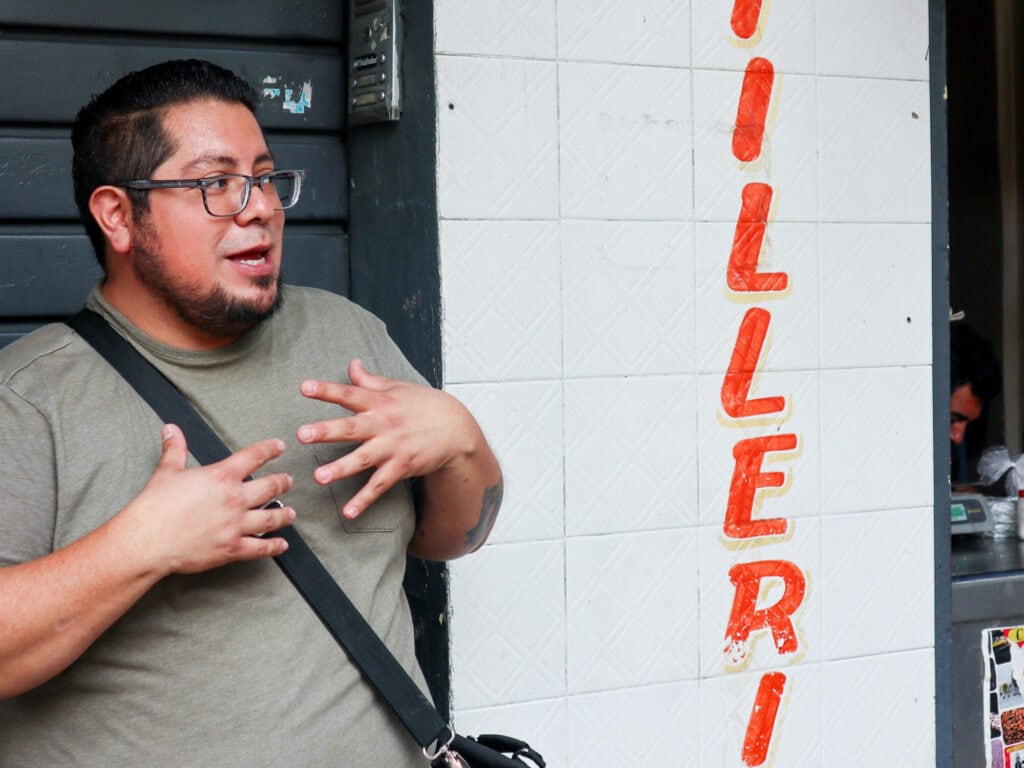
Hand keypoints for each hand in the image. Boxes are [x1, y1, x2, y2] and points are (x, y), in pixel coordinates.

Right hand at [120, 424, 294, 575]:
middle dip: (283, 483)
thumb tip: (171, 429)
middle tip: (288, 481)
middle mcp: (235, 499)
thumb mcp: (167, 471)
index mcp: (222, 476)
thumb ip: (175, 449)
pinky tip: (281, 545)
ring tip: (291, 513)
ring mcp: (235, 525)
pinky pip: (260, 547)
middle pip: (270, 487)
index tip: (279, 446)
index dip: (269, 449)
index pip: (254, 457)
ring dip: (284, 515)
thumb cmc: (155, 506)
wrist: (147, 540)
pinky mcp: (231, 548)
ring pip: (271, 518)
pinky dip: (273, 546)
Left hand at [296, 359, 480, 518]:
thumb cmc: (424, 406)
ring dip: (340, 469)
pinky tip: (348, 512)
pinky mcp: (401, 467)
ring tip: (319, 477)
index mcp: (379, 403)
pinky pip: (380, 486)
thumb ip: (370, 380)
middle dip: (326, 431)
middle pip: (351, 428)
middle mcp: (383, 425)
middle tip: (302, 434)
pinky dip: (364, 500)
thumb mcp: (398, 388)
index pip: (349, 394)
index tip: (304, 387)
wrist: (456, 429)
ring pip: (362, 459)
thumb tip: (352, 364)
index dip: (327, 390)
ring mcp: (393, 448)